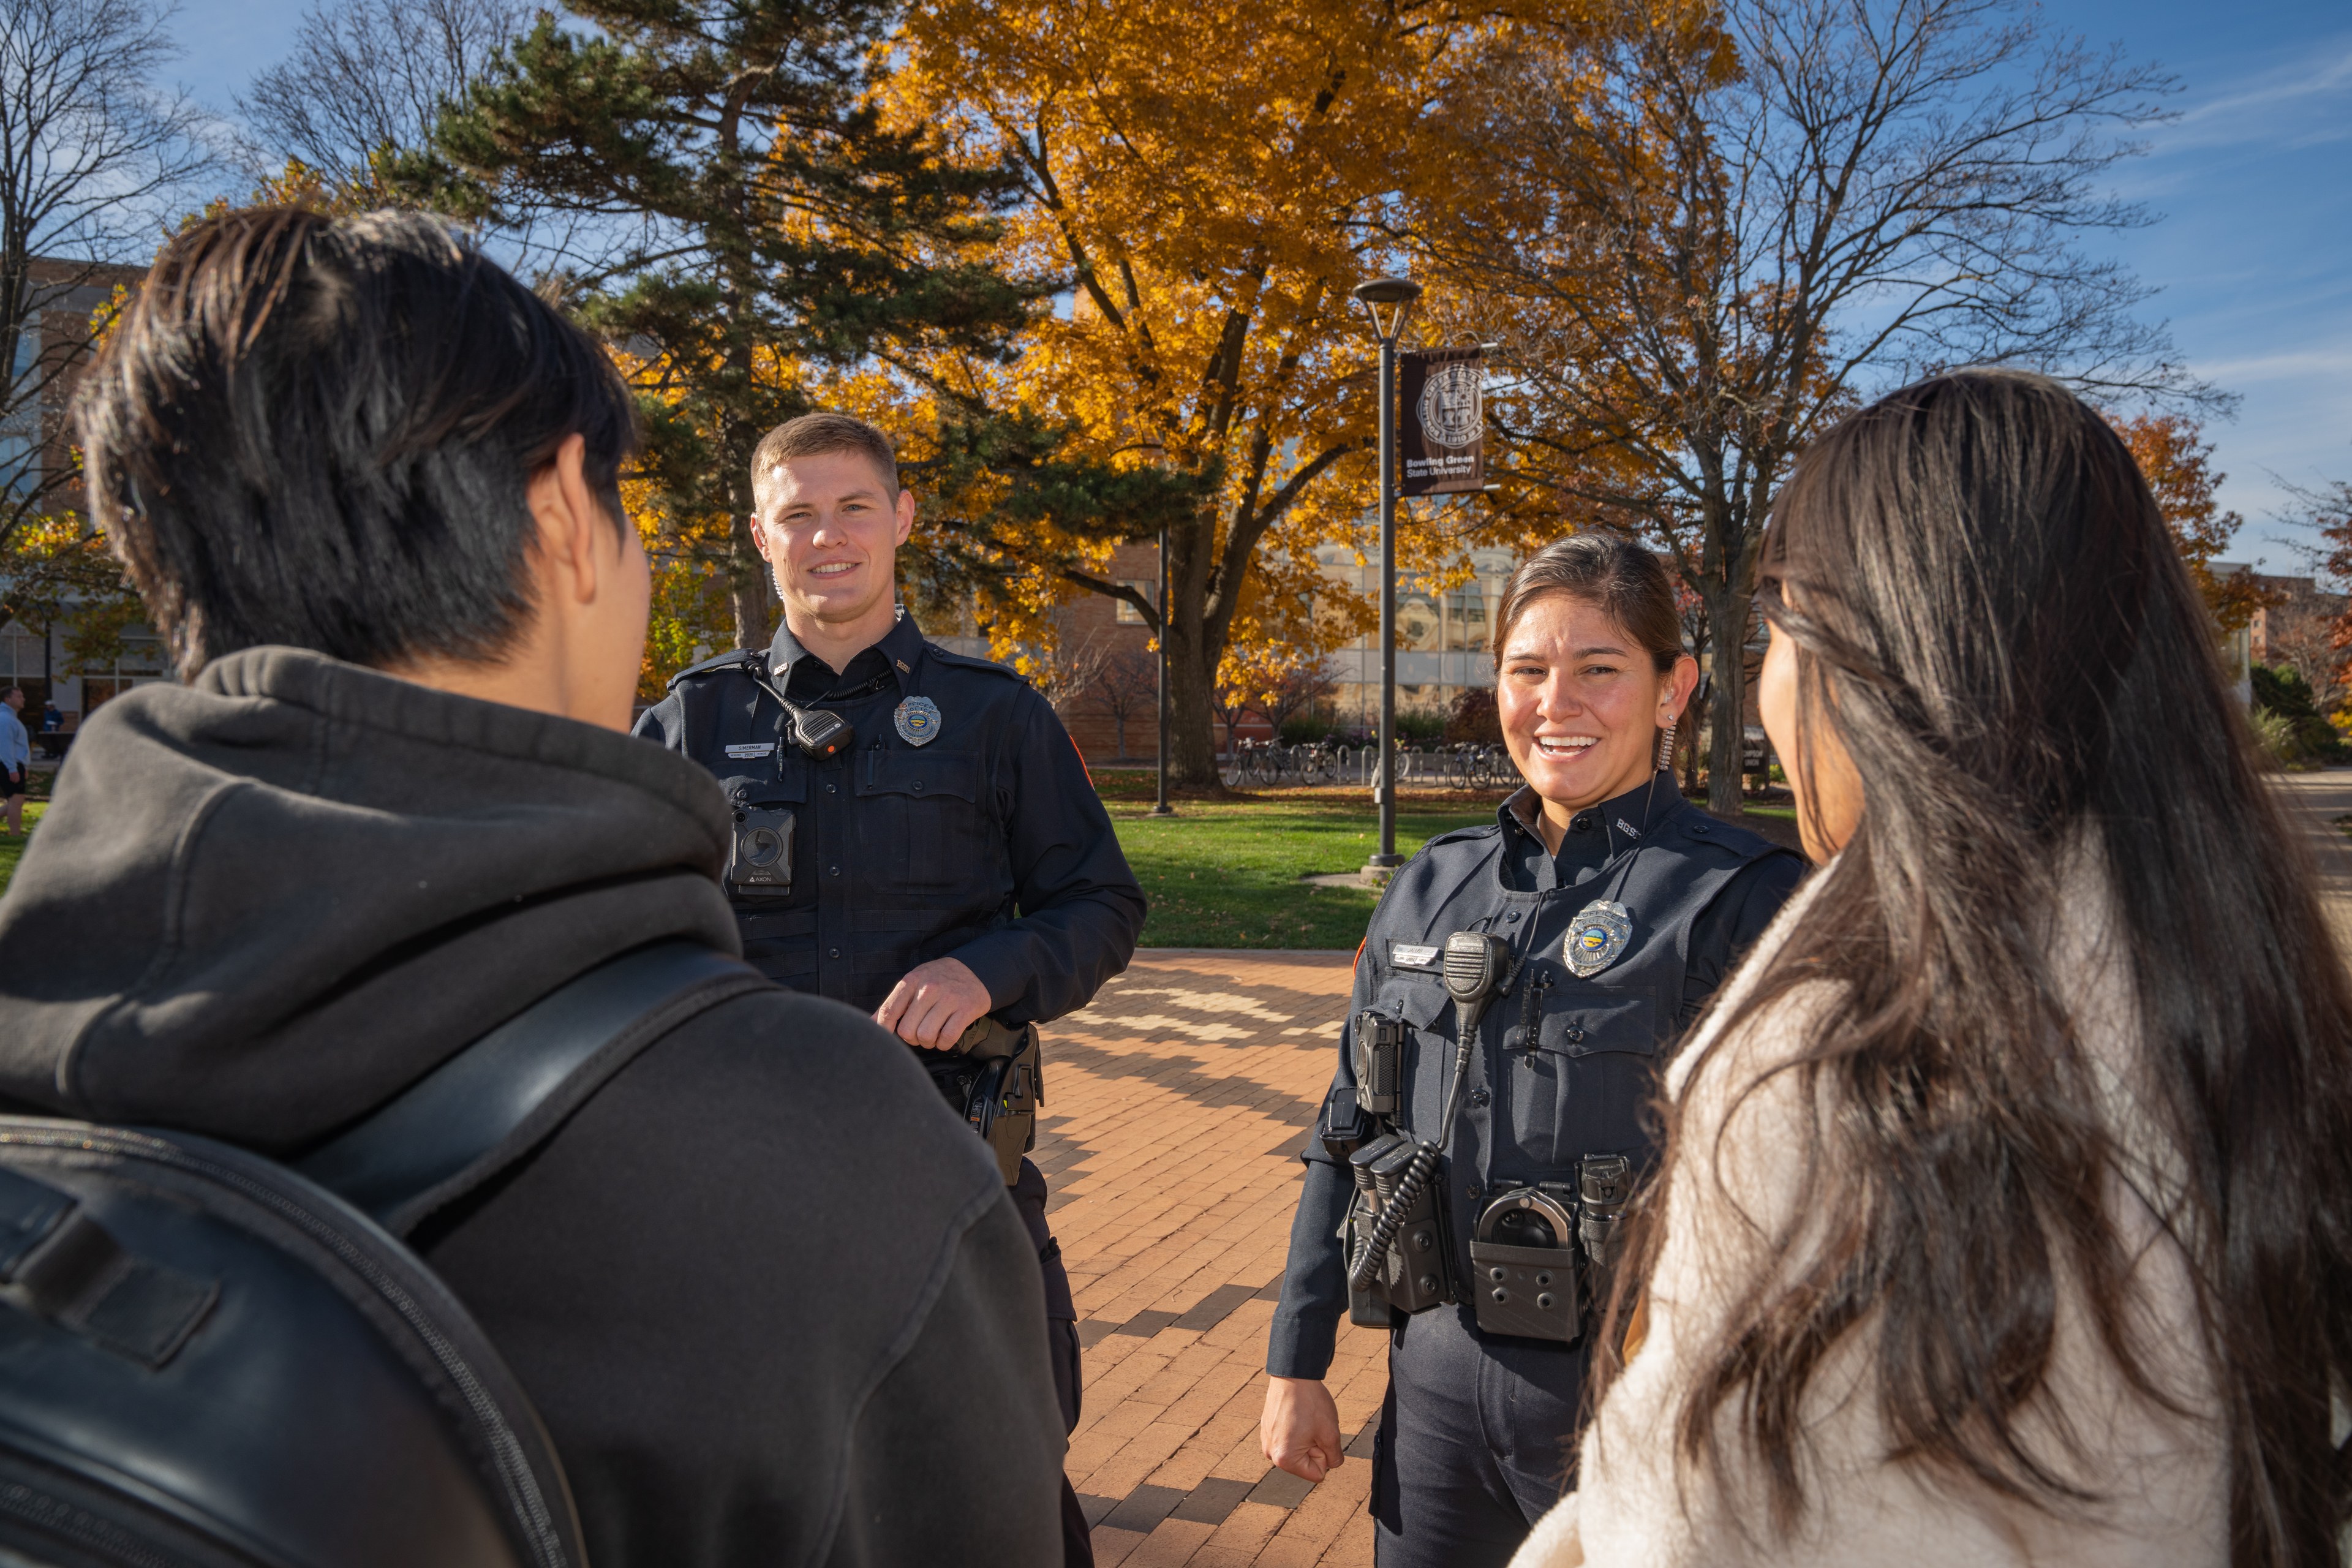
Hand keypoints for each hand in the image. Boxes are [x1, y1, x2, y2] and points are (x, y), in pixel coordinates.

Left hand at [875, 956, 991, 1049]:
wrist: (975, 969)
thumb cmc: (938, 979)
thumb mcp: (914, 982)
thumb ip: (893, 1003)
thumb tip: (869, 1023)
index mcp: (912, 980)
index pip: (889, 1011)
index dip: (883, 1030)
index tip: (886, 1038)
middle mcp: (929, 988)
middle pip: (907, 1030)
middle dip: (911, 1038)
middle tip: (918, 1033)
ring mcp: (948, 999)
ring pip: (926, 1036)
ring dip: (928, 1042)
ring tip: (932, 1034)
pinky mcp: (966, 1009)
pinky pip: (947, 1038)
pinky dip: (943, 1044)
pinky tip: (944, 1037)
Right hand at [1260, 1376, 1343, 1482]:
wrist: (1293, 1375)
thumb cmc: (1311, 1403)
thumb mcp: (1331, 1434)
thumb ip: (1335, 1458)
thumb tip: (1331, 1464)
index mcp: (1284, 1459)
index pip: (1317, 1474)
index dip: (1324, 1455)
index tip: (1318, 1435)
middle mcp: (1271, 1453)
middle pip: (1305, 1463)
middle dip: (1314, 1447)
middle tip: (1312, 1425)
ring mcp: (1266, 1440)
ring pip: (1298, 1450)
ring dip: (1306, 1438)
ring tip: (1304, 1419)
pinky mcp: (1266, 1429)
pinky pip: (1288, 1439)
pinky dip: (1296, 1430)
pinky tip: (1296, 1413)